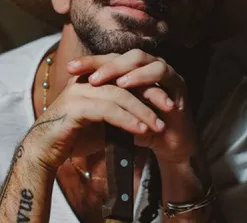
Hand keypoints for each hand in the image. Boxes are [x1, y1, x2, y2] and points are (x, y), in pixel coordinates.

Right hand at [26, 75, 163, 172]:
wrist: (44, 153)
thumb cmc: (71, 140)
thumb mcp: (101, 124)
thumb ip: (119, 116)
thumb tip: (145, 118)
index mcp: (89, 80)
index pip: (124, 76)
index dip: (146, 86)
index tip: (166, 101)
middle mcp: (83, 82)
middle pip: (125, 82)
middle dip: (150, 95)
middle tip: (169, 109)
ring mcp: (78, 93)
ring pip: (119, 95)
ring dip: (142, 111)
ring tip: (158, 126)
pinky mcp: (75, 107)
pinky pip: (108, 110)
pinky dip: (128, 120)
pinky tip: (141, 130)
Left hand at [69, 50, 198, 164]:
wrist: (168, 144)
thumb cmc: (139, 129)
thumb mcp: (113, 115)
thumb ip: (99, 102)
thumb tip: (68, 94)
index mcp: (133, 71)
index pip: (110, 60)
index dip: (90, 62)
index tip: (69, 68)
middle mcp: (148, 66)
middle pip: (124, 55)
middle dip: (103, 63)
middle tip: (85, 73)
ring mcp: (165, 72)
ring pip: (143, 59)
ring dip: (121, 68)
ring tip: (101, 79)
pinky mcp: (178, 82)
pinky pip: (162, 73)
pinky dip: (142, 77)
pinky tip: (126, 85)